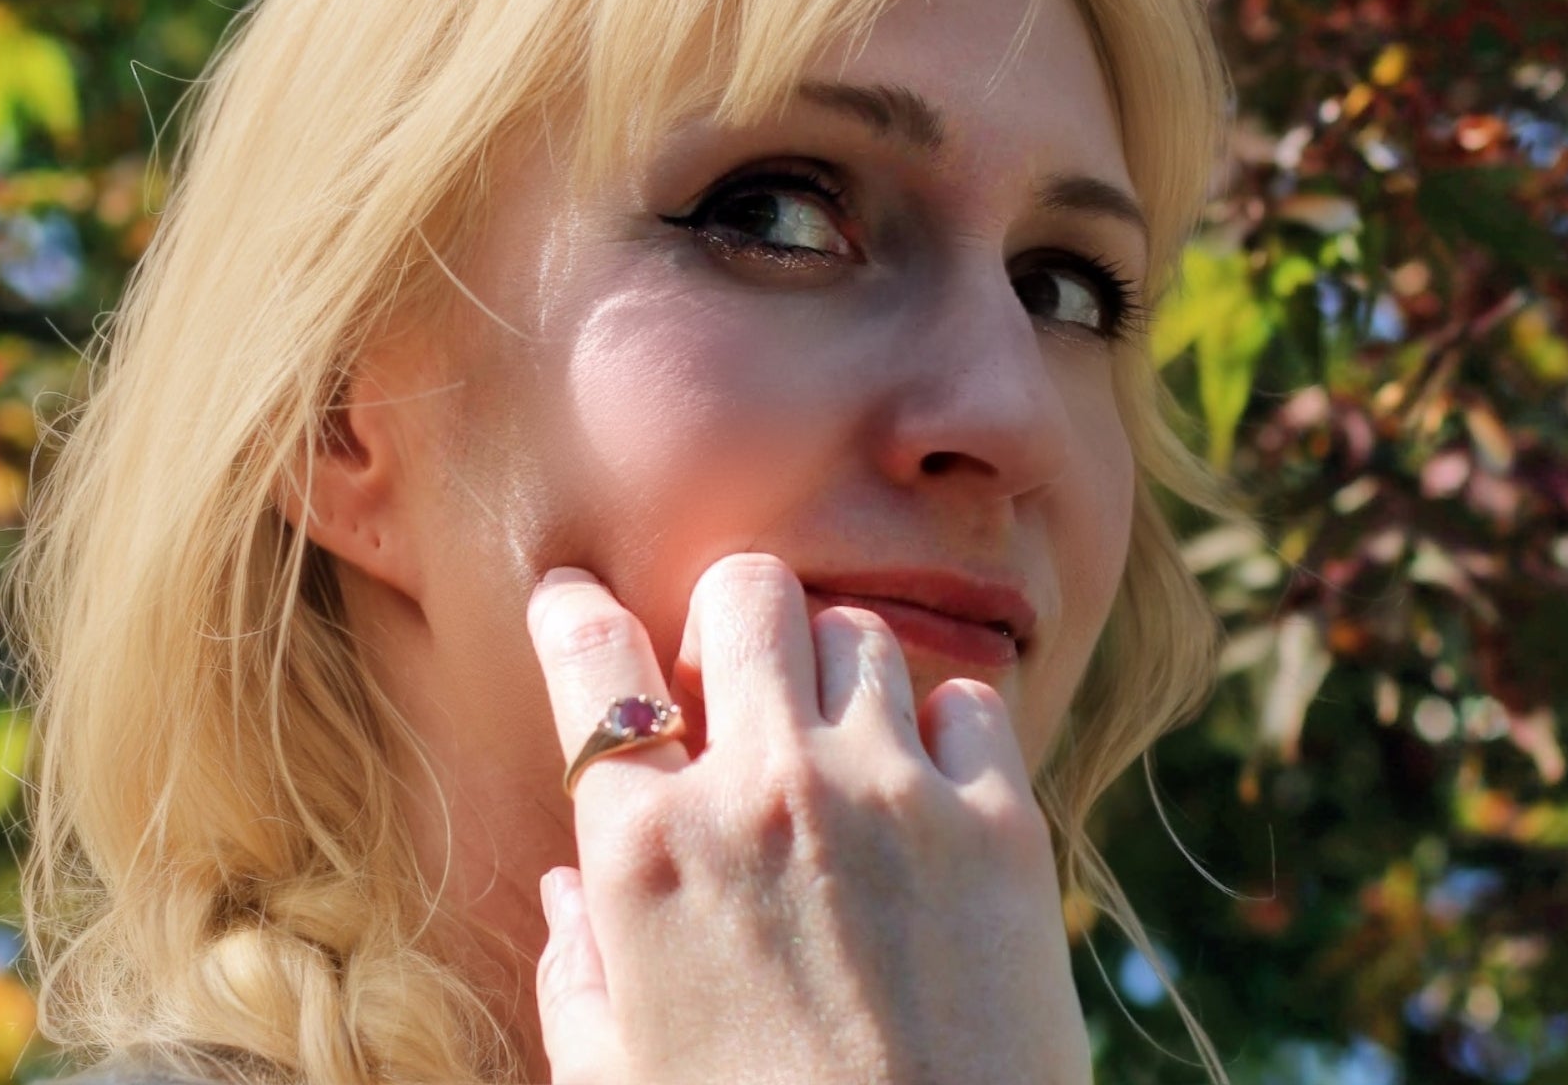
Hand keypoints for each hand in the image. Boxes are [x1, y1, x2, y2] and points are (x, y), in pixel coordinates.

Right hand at [525, 554, 1091, 1084]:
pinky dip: (945, 732)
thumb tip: (565, 891)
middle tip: (737, 694)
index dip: (571, 613)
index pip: (591, 662)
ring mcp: (890, 799)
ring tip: (839, 758)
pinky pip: (968, 703)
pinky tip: (929, 800)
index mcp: (650, 854)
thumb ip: (578, 976)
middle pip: (744, 591)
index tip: (575, 601)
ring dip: (834, 679)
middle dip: (730, 625)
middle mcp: (766, 792)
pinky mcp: (1002, 831)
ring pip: (855, 630)